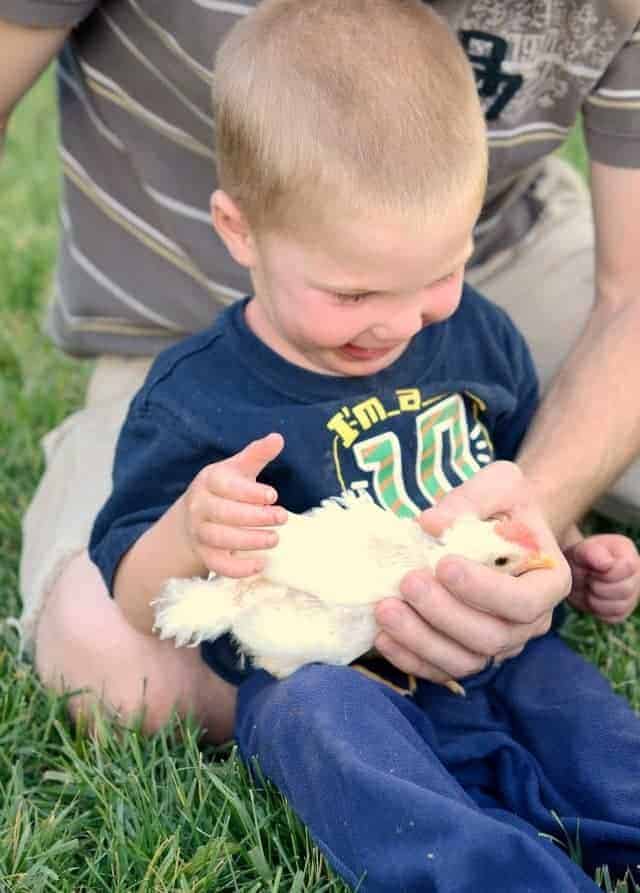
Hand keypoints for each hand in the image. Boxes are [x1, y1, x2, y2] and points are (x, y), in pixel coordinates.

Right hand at [179, 432, 286, 577]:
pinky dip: (237, 569)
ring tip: (275, 539)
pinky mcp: (204, 554)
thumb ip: (257, 454)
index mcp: (209, 481)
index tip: (273, 495)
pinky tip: (261, 564)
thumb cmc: (224, 488)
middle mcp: (200, 506)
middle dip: (255, 517)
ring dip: (249, 541)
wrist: (192, 517)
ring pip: (220, 539)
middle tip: (283, 517)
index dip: (250, 492)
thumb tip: (278, 438)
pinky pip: (217, 565)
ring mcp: (199, 531)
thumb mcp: (238, 468)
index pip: (226, 486)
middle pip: (224, 514)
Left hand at [374, 461, 571, 685]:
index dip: (483, 590)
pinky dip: (411, 659)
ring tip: (385, 609)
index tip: (443, 563)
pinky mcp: (468, 653)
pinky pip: (441, 670)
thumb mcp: (499, 484)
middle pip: (491, 637)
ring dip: (421, 639)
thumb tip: (431, 523)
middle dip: (444, 613)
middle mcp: (530, 622)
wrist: (500, 522)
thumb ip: (470, 499)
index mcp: (548, 581)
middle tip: (408, 581)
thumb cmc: (504, 503)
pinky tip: (382, 636)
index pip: (523, 602)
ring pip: (465, 661)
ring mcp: (500, 644)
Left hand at [565, 534, 639, 623]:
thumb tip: (606, 563)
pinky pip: (613, 617)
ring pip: (620, 606)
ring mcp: (633, 593)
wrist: (572, 575)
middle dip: (598, 586)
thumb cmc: (578, 559)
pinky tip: (592, 597)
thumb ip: (592, 552)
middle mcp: (636, 573)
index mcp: (628, 553)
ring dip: (596, 599)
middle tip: (587, 579)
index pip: (628, 567)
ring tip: (589, 587)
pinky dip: (598, 610)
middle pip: (626, 589)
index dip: (605, 572)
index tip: (591, 569)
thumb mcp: (580, 551)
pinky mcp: (623, 610)